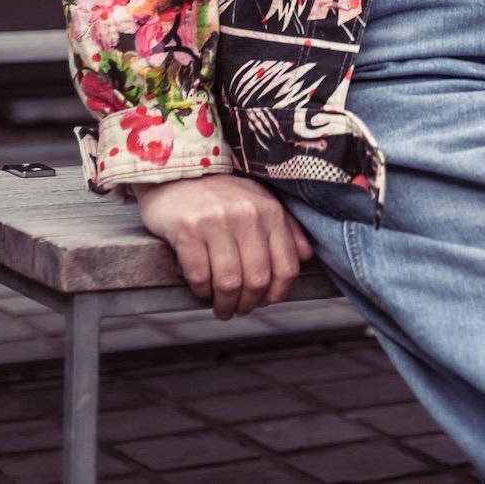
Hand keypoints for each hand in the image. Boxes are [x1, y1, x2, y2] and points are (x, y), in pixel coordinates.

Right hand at [133, 174, 314, 319]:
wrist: (178, 174)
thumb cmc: (222, 195)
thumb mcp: (260, 202)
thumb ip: (286, 228)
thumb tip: (306, 256)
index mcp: (270, 211)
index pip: (286, 267)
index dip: (277, 294)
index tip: (265, 302)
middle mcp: (247, 215)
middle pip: (257, 280)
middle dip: (249, 304)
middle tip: (239, 309)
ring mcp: (217, 222)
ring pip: (229, 283)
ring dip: (225, 304)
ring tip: (222, 307)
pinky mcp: (188, 230)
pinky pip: (200, 276)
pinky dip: (202, 290)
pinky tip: (202, 288)